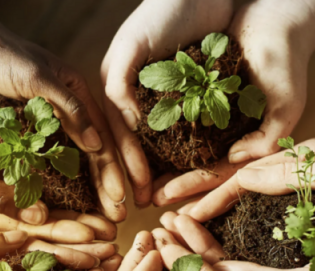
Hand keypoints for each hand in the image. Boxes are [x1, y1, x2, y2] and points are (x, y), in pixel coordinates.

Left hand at [0, 0, 125, 220]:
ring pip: (72, 162)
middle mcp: (67, 112)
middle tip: (116, 218)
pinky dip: (55, 182)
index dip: (115, 170)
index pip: (105, 138)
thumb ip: (68, 109)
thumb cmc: (0, 54)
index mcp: (78, 96)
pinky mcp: (24, 131)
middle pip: (93, 155)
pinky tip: (61, 203)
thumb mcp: (37, 78)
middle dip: (107, 187)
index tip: (122, 199)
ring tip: (94, 217)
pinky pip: (44, 161)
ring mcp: (45, 123)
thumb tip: (97, 146)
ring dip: (85, 190)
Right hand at [0, 74, 116, 240]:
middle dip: (76, 234)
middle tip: (111, 241)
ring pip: (47, 205)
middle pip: (42, 226)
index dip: (60, 239)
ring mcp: (3, 184)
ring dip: (77, 214)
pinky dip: (65, 187)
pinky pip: (43, 179)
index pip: (26, 234)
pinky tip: (91, 192)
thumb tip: (37, 217)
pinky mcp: (10, 163)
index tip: (93, 242)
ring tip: (108, 222)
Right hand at [101, 0, 233, 206]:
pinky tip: (192, 170)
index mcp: (121, 88)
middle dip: (140, 176)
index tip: (130, 196)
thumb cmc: (165, 11)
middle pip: (139, 146)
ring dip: (164, 170)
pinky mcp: (196, 95)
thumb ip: (119, 83)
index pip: (118, 136)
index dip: (124, 166)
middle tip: (145, 206)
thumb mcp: (134, 45)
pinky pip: (191, 130)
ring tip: (167, 197)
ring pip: (164, 144)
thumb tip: (123, 124)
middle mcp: (141, 96)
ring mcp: (169, 97)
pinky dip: (190, 152)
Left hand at [140, 0, 313, 205]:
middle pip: (201, 169)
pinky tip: (143, 146)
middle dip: (177, 188)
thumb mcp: (286, 105)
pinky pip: (178, 123)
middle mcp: (230, 137)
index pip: (223, 176)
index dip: (201, 193)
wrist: (276, 21)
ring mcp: (214, 120)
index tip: (177, 208)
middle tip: (152, 203)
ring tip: (144, 184)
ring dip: (166, 169)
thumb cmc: (286, 63)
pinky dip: (162, 137)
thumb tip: (236, 160)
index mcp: (250, 145)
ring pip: (186, 151)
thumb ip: (267, 138)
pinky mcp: (200, 99)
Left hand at [160, 213, 314, 270]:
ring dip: (202, 231)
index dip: (189, 251)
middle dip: (187, 241)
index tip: (166, 227)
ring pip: (228, 250)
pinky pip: (249, 241)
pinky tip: (214, 210)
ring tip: (176, 212)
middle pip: (215, 262)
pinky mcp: (289, 256)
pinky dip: (229, 224)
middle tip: (160, 219)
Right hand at [180, 138, 314, 247]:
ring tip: (188, 224)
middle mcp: (296, 172)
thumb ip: (291, 172)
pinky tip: (229, 233)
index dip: (210, 194)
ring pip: (248, 198)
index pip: (241, 175)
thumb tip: (242, 176)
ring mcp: (303, 190)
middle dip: (198, 193)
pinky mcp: (313, 206)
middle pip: (236, 181)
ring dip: (216, 208)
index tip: (183, 212)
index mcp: (299, 158)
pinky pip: (267, 211)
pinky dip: (242, 219)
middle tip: (164, 205)